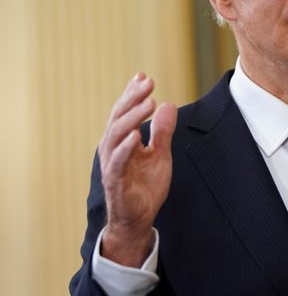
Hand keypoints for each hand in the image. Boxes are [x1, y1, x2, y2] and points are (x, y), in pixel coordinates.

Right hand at [98, 73, 176, 266]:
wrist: (139, 218)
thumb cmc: (146, 186)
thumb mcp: (160, 154)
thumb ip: (162, 132)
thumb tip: (168, 104)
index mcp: (122, 140)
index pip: (125, 112)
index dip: (132, 94)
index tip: (144, 76)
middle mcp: (113, 148)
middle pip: (119, 118)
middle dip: (133, 99)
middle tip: (148, 83)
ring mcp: (112, 164)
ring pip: (117, 134)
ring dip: (132, 117)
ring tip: (148, 103)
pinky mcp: (115, 181)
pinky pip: (118, 161)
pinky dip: (126, 147)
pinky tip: (136, 135)